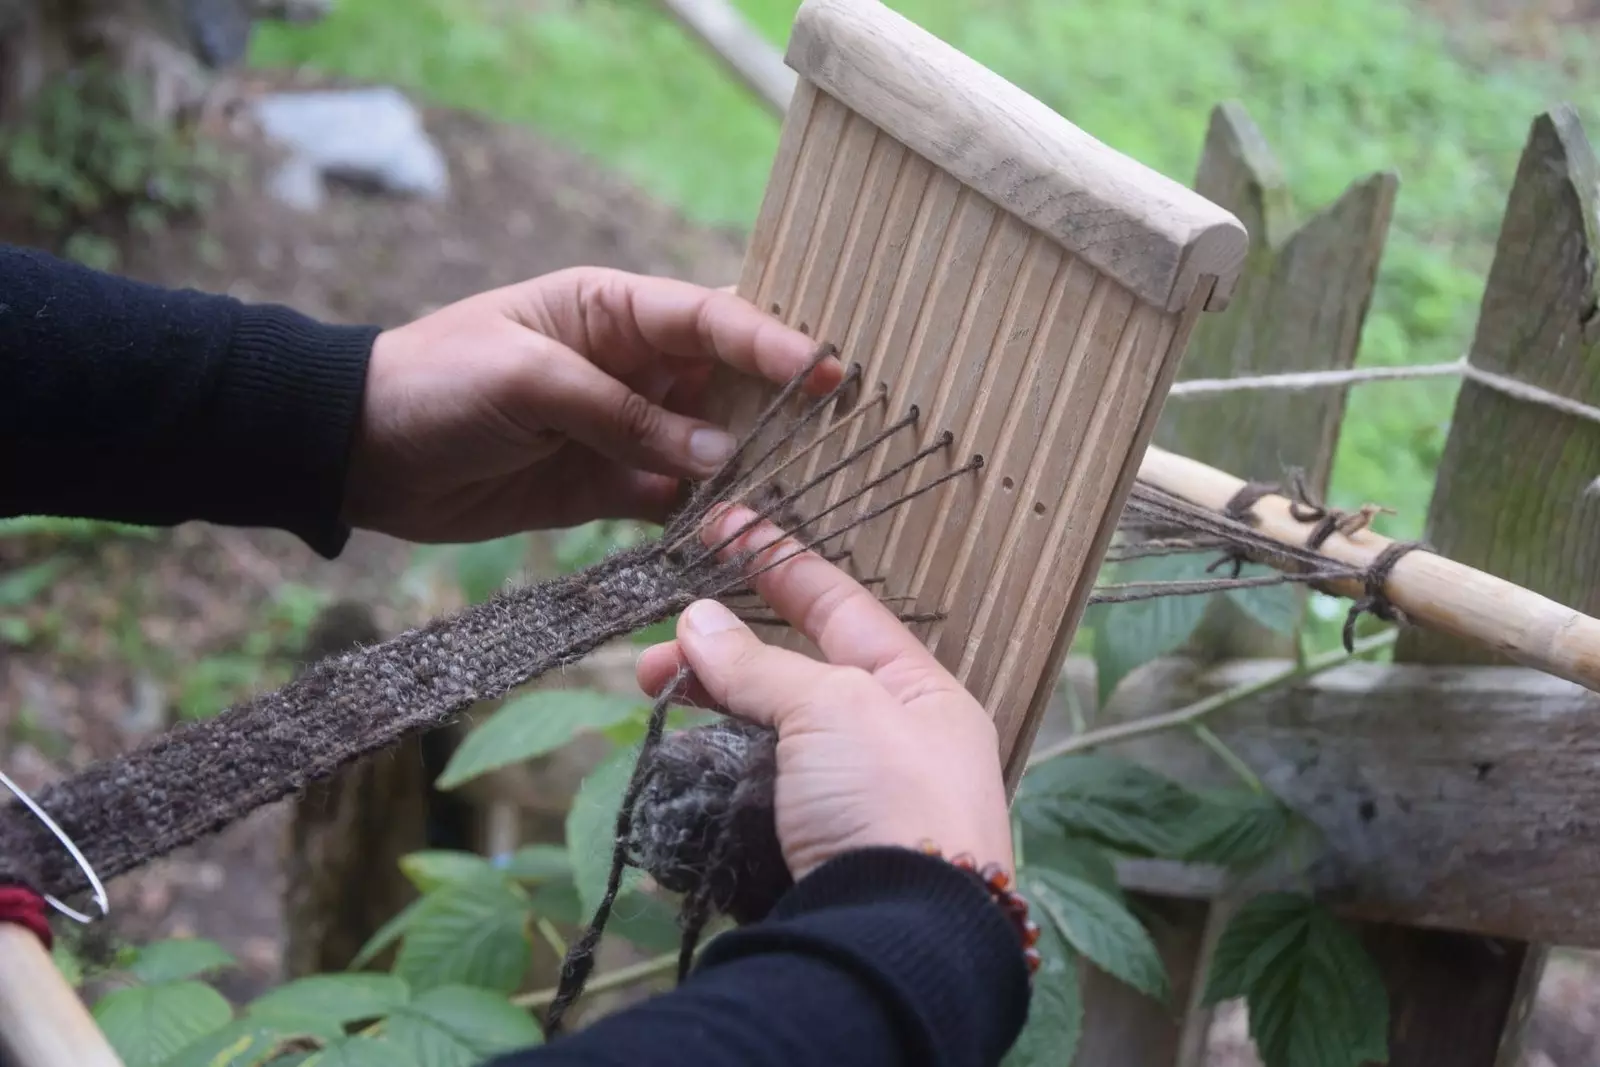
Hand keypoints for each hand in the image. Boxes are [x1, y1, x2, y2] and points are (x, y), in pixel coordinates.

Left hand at [342, 268, 839, 541]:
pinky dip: (704, 517)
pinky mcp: (607, 487)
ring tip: (800, 494)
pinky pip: (673, 498)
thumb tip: (718, 453)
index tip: (828, 370)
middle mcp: (630, 365)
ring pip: (708, 445)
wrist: (362, 453)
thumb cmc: (437, 383)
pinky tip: (739, 534)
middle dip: (779, 404)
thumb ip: (622, 414)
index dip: (770, 342)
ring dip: (748, 469)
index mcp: (609, 310)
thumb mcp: (528, 380)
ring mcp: (622, 429)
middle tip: (841, 433)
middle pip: (725, 381)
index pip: (708, 318)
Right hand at [635, 505, 1014, 882]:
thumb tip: (697, 622)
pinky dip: (712, 775)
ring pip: (765, 737)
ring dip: (710, 713)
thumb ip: (761, 665)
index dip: (778, 565)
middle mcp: (889, 744)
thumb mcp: (832, 708)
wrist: (896, 939)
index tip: (723, 526)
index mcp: (920, 693)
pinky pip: (752, 797)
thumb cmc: (891, 804)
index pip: (841, 607)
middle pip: (792, 676)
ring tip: (655, 698)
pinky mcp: (809, 852)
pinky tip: (678, 766)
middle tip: (653, 654)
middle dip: (720, 653)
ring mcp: (848, 803)